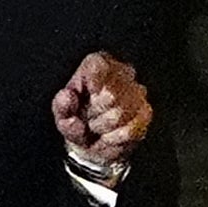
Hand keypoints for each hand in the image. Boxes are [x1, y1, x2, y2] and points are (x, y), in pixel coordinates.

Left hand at [53, 52, 154, 179]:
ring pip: (119, 114)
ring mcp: (137, 92)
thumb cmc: (78, 120)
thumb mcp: (62, 114)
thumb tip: (66, 96)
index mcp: (97, 65)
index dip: (95, 79)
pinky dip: (114, 137)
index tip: (91, 93)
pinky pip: (129, 129)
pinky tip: (110, 134)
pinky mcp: (145, 112)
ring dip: (103, 127)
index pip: (99, 64)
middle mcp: (121, 73)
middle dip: (95, 113)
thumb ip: (62, 105)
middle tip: (90, 116)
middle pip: (110, 94)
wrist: (94, 142)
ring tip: (98, 125)